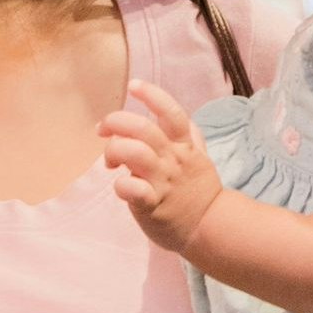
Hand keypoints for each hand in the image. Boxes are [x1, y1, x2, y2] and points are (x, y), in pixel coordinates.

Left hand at [103, 81, 221, 252]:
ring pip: (134, 153)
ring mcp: (163, 182)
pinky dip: (121, 184)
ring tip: (110, 162)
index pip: (171, 112)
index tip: (134, 85)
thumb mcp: (200, 157)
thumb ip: (189, 135)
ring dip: (114, 151)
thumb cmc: (198, 190)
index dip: (152, 94)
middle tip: (103, 130)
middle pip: (143, 128)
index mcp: (183, 146)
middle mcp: (172, 160)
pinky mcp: (153, 205)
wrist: (209, 227)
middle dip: (116, 122)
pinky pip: (132, 189)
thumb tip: (177, 117)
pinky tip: (120, 185)